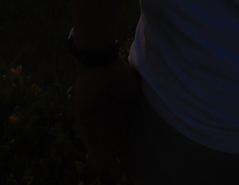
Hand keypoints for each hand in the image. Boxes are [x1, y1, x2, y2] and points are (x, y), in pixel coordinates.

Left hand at [73, 58, 139, 178]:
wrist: (100, 65)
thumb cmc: (121, 76)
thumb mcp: (136, 92)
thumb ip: (141, 105)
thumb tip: (155, 117)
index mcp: (120, 110)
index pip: (126, 134)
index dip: (131, 148)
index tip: (139, 163)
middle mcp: (107, 116)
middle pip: (114, 142)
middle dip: (120, 159)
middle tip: (126, 176)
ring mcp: (95, 118)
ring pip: (102, 144)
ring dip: (108, 160)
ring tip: (115, 177)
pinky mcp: (83, 119)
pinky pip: (88, 140)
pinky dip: (93, 153)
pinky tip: (99, 167)